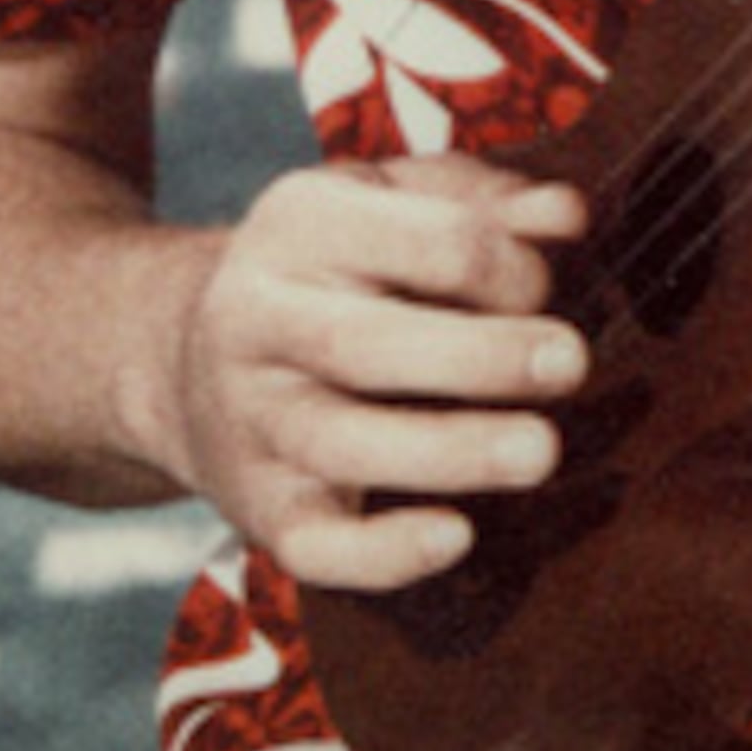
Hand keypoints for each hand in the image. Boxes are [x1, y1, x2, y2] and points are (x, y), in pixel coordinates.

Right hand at [159, 154, 587, 592]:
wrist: (180, 354)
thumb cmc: (329, 266)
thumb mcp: (387, 198)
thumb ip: (482, 199)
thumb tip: (568, 216)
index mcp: (301, 223)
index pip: (420, 240)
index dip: (504, 265)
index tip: (544, 289)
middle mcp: (259, 318)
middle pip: (366, 343)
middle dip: (480, 355)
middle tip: (572, 362)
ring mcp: (253, 419)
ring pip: (342, 445)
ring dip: (450, 451)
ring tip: (540, 451)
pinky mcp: (259, 508)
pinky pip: (314, 544)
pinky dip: (382, 552)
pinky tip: (456, 537)